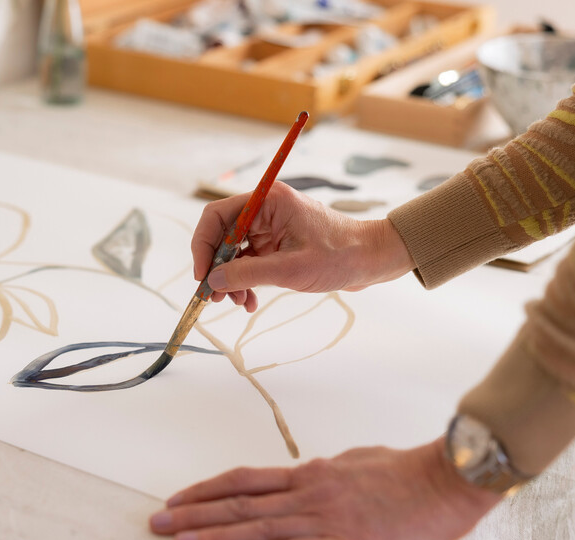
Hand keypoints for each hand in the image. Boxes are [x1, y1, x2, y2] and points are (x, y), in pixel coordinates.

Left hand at [148, 439, 501, 539]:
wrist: (444, 480)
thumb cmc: (403, 471)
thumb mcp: (353, 462)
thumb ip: (323, 473)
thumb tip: (306, 473)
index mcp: (308, 474)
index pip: (244, 480)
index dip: (205, 490)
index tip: (176, 499)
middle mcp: (306, 493)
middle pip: (238, 503)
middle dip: (193, 515)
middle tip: (156, 524)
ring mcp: (323, 518)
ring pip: (256, 527)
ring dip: (212, 536)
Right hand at [192, 183, 414, 310]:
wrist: (372, 260)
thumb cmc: (341, 255)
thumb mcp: (291, 269)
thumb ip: (248, 274)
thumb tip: (213, 280)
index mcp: (269, 201)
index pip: (217, 216)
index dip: (203, 245)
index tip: (203, 275)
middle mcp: (265, 210)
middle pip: (222, 236)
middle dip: (217, 268)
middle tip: (215, 296)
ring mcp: (270, 227)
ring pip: (233, 253)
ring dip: (231, 280)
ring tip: (239, 302)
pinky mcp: (275, 244)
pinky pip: (248, 262)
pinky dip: (245, 282)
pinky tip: (250, 300)